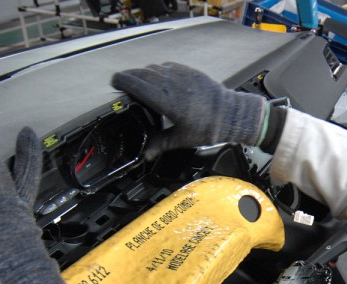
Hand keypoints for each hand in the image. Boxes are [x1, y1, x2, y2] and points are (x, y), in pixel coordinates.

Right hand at [111, 62, 266, 157]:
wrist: (232, 115)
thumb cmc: (208, 129)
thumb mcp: (182, 139)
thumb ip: (161, 144)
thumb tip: (145, 155)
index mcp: (168, 102)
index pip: (139, 86)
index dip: (124, 82)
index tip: (114, 82)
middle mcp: (173, 85)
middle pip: (143, 74)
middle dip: (130, 76)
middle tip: (121, 81)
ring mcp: (182, 76)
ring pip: (155, 68)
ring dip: (144, 73)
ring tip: (138, 80)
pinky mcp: (190, 72)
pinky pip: (169, 67)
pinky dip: (159, 70)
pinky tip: (157, 77)